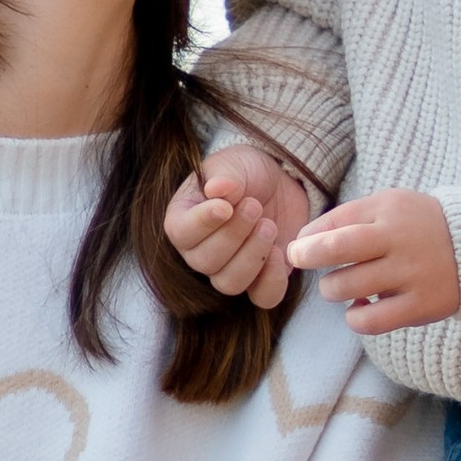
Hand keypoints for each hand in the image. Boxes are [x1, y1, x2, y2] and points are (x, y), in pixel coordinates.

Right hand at [164, 144, 316, 307]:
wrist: (279, 182)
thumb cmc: (246, 171)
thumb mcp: (234, 163)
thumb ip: (224, 174)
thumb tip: (216, 188)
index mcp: (184, 219)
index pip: (180, 233)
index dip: (202, 224)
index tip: (226, 206)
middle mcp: (199, 251)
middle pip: (205, 262)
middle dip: (234, 234)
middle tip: (254, 206)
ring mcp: (229, 269)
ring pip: (229, 283)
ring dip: (252, 256)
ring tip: (269, 225)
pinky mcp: (260, 280)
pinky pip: (262, 298)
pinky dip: (272, 281)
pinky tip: (280, 252)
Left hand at [285, 190, 460, 334]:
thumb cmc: (420, 227)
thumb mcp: (390, 206)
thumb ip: (349, 218)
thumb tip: (303, 240)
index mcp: (389, 210)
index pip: (334, 221)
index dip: (307, 237)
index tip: (299, 247)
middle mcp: (399, 239)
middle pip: (335, 248)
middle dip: (306, 256)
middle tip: (299, 261)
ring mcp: (411, 274)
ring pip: (346, 287)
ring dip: (332, 289)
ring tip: (340, 286)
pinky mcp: (421, 305)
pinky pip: (370, 321)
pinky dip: (355, 318)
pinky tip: (361, 308)